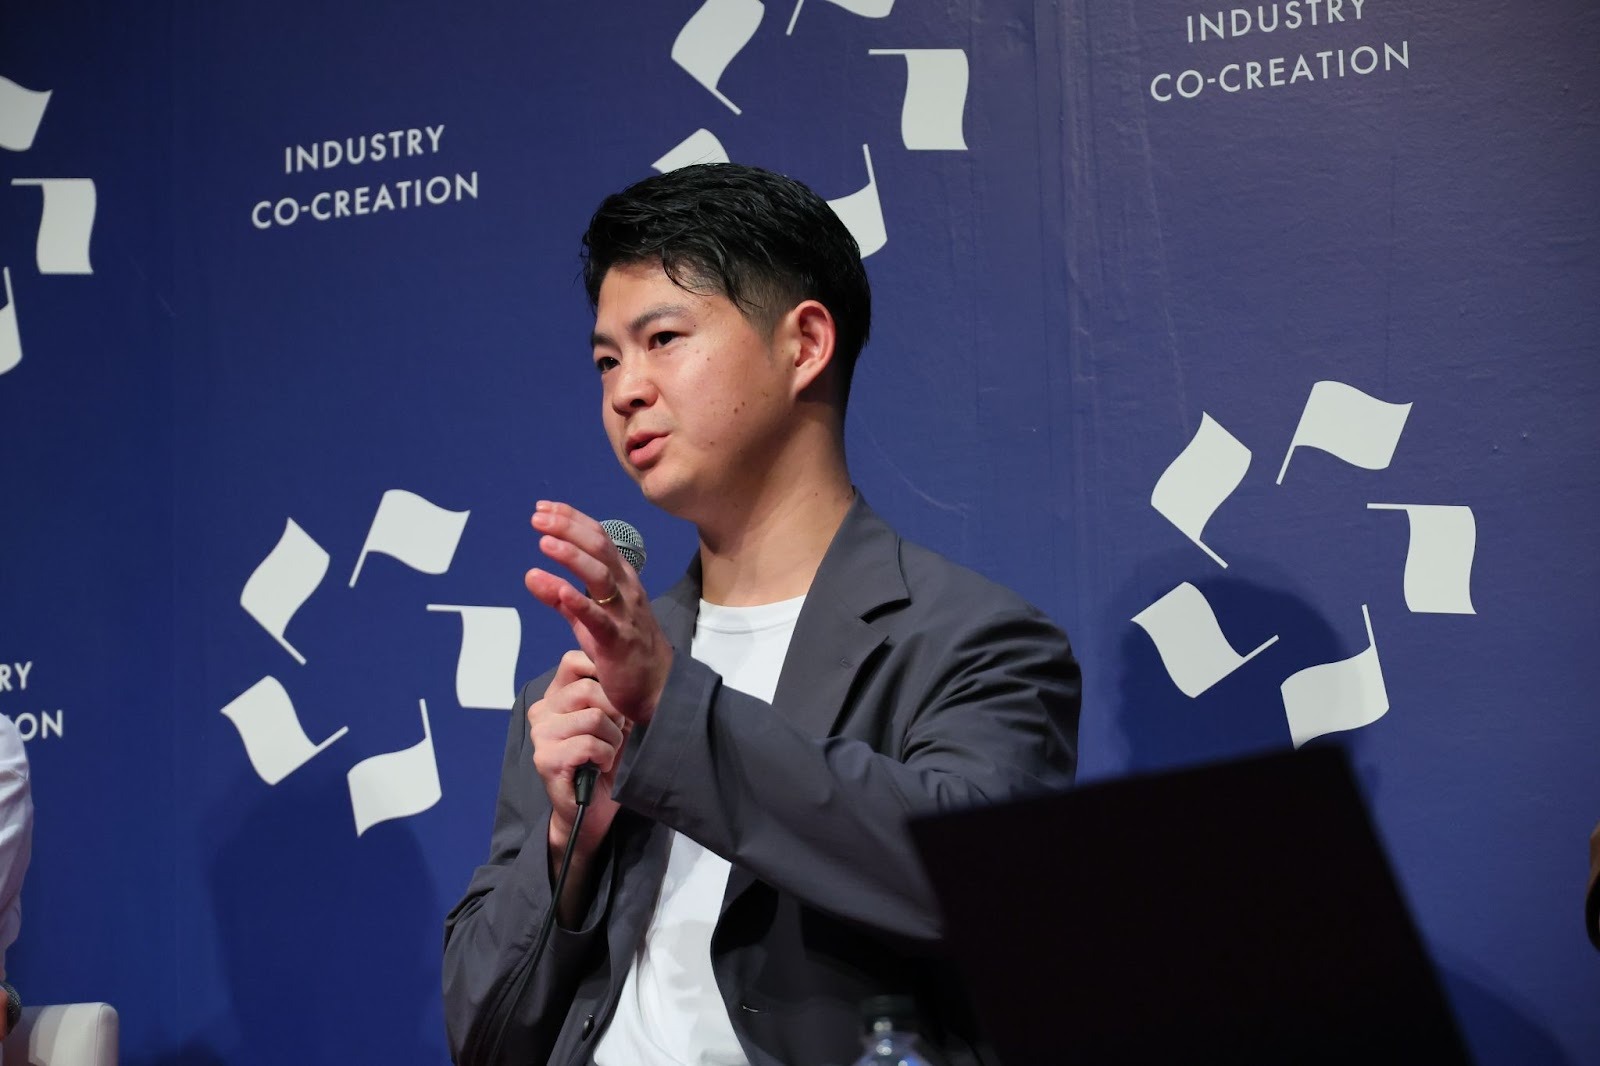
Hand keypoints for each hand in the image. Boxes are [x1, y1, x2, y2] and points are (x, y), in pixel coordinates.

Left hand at [524, 501, 671, 725]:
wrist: (657, 687)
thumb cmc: (622, 649)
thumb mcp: (587, 620)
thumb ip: (559, 597)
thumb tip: (530, 574)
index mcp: (621, 579)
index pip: (597, 539)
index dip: (571, 520)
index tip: (543, 508)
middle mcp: (626, 590)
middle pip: (599, 549)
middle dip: (568, 529)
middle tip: (538, 518)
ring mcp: (624, 614)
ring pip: (601, 577)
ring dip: (572, 557)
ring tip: (545, 543)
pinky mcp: (618, 641)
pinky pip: (598, 619)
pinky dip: (579, 602)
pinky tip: (560, 591)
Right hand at [529, 650, 627, 855]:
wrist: (593, 808)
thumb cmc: (605, 760)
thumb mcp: (613, 719)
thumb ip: (611, 692)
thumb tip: (623, 667)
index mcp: (556, 696)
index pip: (574, 660)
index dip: (603, 676)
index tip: (615, 703)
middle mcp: (542, 710)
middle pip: (589, 688)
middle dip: (615, 714)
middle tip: (614, 735)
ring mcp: (541, 734)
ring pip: (593, 717)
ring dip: (612, 739)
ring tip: (606, 753)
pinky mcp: (545, 758)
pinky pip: (589, 743)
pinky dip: (605, 756)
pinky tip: (599, 767)